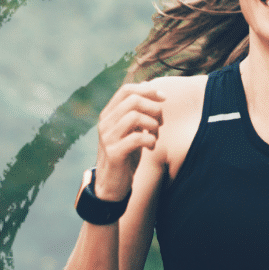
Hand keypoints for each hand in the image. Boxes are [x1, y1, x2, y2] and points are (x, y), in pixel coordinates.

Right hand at [94, 82, 164, 199]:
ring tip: (155, 134)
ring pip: (134, 116)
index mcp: (109, 114)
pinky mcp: (114, 153)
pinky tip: (151, 146)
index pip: (126, 90)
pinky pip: (137, 138)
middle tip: (160, 121)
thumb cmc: (126, 154)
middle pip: (132, 100)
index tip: (164, 97)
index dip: (148, 90)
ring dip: (152, 124)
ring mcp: (108, 138)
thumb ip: (136, 111)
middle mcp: (105, 123)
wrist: (112, 184)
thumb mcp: (131, 129)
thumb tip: (149, 85)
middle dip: (153, 107)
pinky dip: (150, 140)